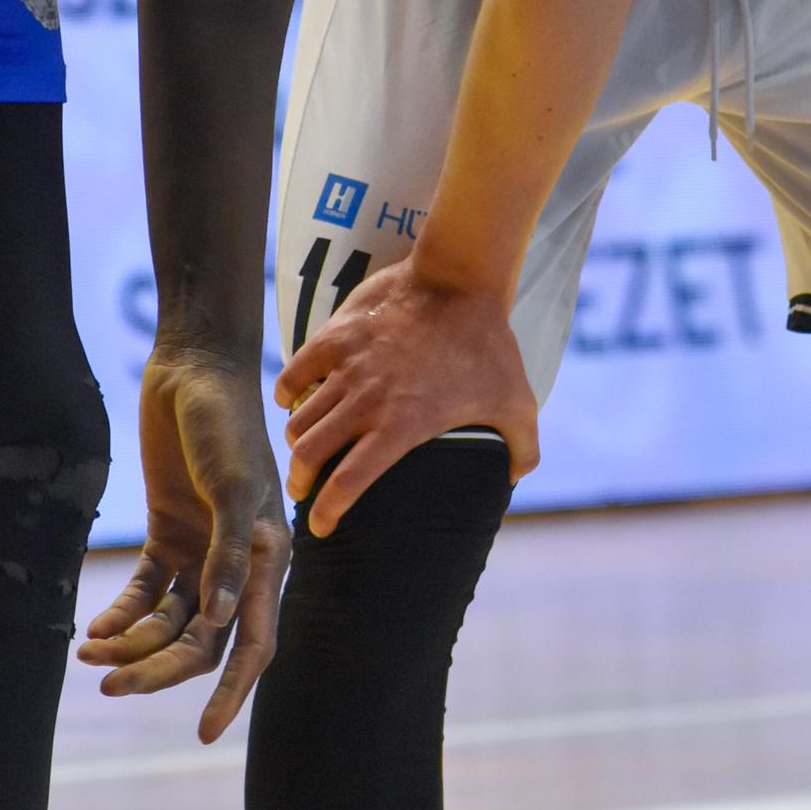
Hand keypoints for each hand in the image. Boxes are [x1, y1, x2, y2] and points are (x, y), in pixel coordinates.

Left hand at [78, 344, 289, 741]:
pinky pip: (144, 591)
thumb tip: (222, 622)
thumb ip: (231, 555)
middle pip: (202, 641)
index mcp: (268, 560)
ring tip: (89, 654)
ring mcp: (202, 551)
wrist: (194, 370)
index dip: (232, 692)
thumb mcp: (234, 487)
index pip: (252, 643)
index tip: (201, 734)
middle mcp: (238, 565)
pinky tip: (91, 630)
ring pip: (168, 622)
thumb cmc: (225, 423)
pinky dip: (120, 613)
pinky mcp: (169, 533)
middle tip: (112, 690)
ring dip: (132, 643)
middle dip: (158, 669)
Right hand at [276, 256, 538, 535]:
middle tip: (303, 487)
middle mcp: (366, 403)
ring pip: (300, 418)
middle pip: (309, 456)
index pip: (349, 484)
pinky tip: (291, 398)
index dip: (329, 512)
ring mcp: (347, 368)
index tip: (323, 528)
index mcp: (402, 427)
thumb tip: (517, 476)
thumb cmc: (488, 345)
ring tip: (303, 446)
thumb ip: (522, 447)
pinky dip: (287, 391)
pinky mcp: (336, 337)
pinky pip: (295, 372)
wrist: (460, 280)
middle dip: (301, 480)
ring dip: (297, 439)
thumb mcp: (518, 403)